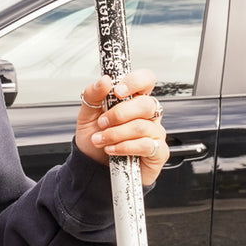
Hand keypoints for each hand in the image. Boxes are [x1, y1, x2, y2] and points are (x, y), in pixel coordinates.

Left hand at [74, 69, 166, 186]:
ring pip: (142, 126)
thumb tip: (104, 80)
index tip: (118, 91)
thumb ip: (93, 95)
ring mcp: (155, 133)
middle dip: (119, 114)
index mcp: (133, 99)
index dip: (135, 81)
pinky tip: (112, 150)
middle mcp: (147, 115)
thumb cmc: (95, 138)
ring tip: (100, 139)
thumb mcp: (86, 114)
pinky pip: (146, 145)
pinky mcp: (158, 152)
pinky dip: (124, 147)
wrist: (93, 166)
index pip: (146, 80)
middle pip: (145, 104)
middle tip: (102, 122)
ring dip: (115, 133)